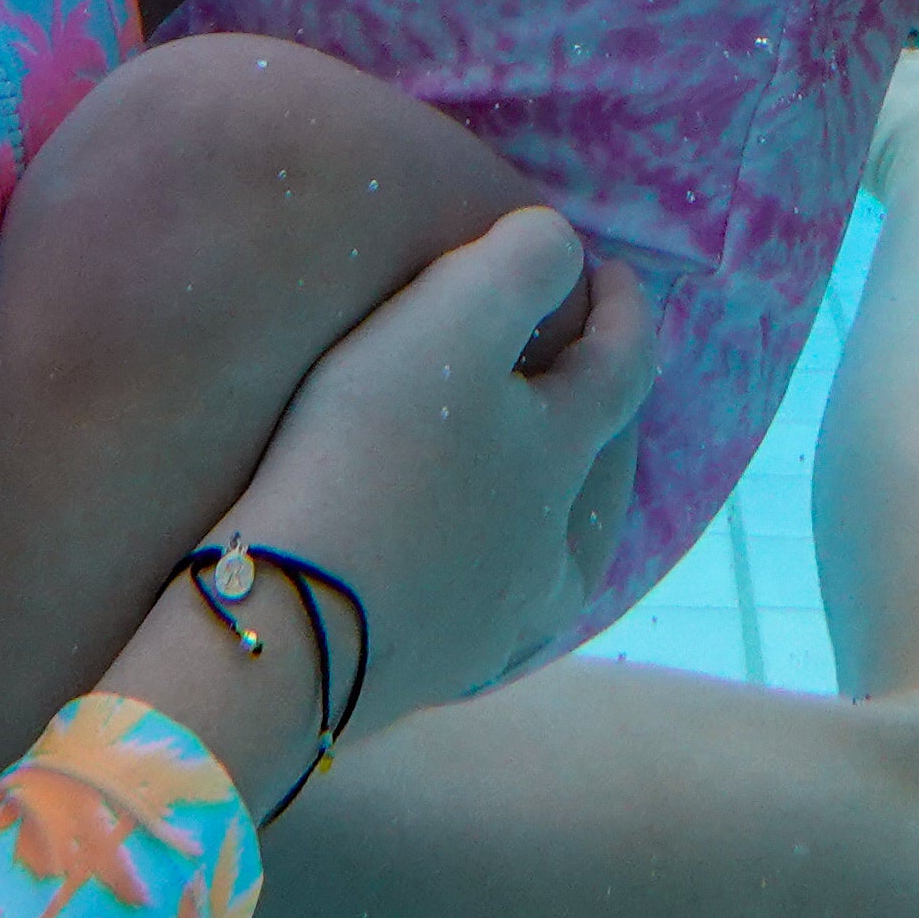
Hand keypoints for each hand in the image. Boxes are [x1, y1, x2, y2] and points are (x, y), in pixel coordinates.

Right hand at [223, 206, 654, 724]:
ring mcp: (497, 621)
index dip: (626, 309)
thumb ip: (520, 265)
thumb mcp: (450, 322)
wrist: (292, 626)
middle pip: (593, 469)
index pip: (624, 365)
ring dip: (540, 509)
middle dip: (586, 410)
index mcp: (563, 454)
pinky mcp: (434, 670)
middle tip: (560, 371)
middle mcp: (551, 546)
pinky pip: (477, 613)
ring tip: (511, 487)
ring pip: (546, 556)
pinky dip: (477, 577)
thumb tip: (563, 247)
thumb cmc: (372, 456)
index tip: (614, 270)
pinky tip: (448, 580)